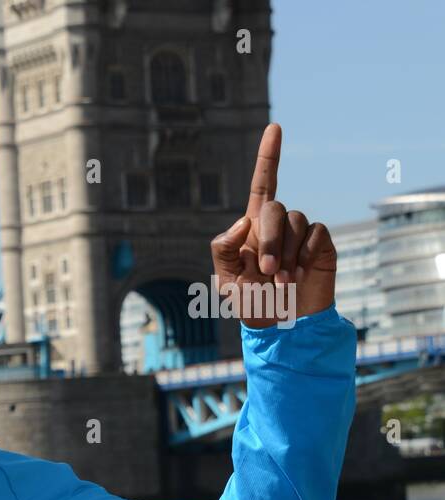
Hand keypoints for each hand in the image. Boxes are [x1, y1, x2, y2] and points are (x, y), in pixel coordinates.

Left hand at [210, 123, 336, 327]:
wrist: (281, 325)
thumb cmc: (250, 303)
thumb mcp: (224, 280)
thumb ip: (223, 249)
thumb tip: (243, 220)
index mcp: (253, 227)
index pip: (263, 184)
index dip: (269, 156)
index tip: (275, 126)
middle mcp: (279, 224)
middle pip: (276, 208)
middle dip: (269, 240)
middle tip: (265, 273)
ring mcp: (302, 233)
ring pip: (297, 222)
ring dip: (286, 254)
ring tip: (282, 281)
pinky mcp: (322, 244)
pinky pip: (316, 235)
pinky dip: (305, 255)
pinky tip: (299, 275)